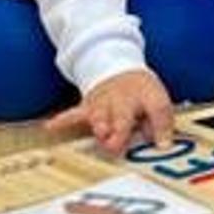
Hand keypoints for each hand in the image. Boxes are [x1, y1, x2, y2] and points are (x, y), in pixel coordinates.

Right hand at [46, 68, 174, 155]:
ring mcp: (104, 103)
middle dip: (120, 130)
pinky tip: (50, 127)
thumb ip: (162, 123)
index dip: (161, 124)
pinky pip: (74, 114)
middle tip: (118, 145)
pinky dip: (62, 120)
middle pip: (122, 114)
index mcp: (145, 97)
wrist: (120, 68)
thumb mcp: (159, 102)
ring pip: (99, 115)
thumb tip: (163, 144)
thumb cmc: (141, 91)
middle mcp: (123, 99)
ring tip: (100, 133)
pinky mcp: (88, 107)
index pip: (157, 107)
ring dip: (100, 125)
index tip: (162, 143)